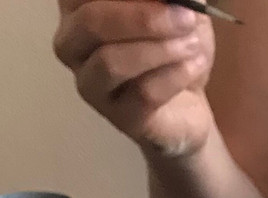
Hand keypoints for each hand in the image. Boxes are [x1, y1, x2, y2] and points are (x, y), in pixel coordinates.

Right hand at [54, 0, 215, 158]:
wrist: (188, 100)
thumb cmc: (173, 45)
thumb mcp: (175, 7)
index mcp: (77, 7)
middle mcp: (73, 44)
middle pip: (90, 22)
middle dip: (144, 18)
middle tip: (187, 17)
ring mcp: (91, 84)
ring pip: (112, 62)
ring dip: (161, 49)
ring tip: (193, 45)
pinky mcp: (120, 117)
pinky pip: (143, 94)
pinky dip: (175, 75)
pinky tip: (195, 65)